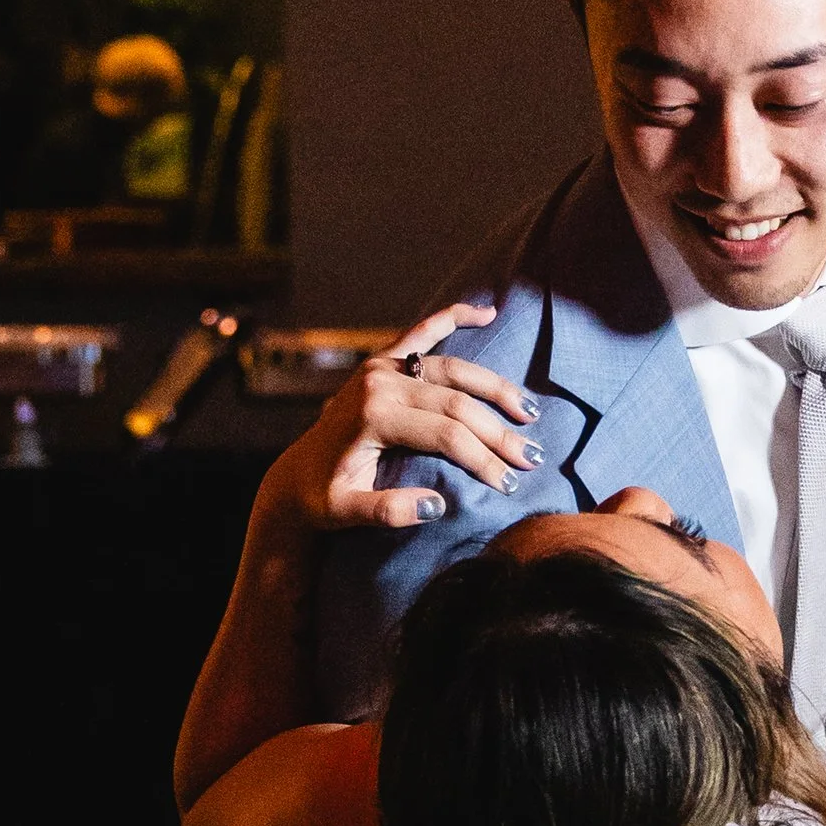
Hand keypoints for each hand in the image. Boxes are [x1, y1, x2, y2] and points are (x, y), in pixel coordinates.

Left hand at [263, 301, 547, 532]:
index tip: (509, 484)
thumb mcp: (346, 512)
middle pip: (457, 403)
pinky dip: (453, 318)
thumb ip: (388, 511)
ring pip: (452, 369)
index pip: (445, 435)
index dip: (482, 459)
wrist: (293, 477)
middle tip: (532, 457)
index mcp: (373, 416)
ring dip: (495, 388)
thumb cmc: (322, 499)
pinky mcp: (381, 362)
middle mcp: (379, 382)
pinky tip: (486, 313)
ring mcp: (380, 367)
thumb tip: (437, 506)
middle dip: (499, 432)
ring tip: (529, 411)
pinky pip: (421, 332)